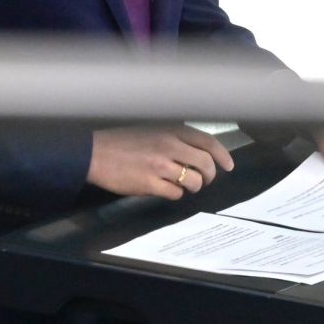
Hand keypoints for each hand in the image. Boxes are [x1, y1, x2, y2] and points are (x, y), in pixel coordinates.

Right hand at [88, 125, 233, 198]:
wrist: (94, 153)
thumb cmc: (123, 141)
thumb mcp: (154, 130)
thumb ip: (176, 139)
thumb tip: (198, 154)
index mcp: (172, 130)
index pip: (208, 142)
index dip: (223, 155)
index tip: (229, 165)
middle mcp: (170, 146)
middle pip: (205, 163)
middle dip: (210, 175)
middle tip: (205, 179)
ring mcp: (160, 165)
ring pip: (193, 180)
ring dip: (194, 186)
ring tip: (187, 186)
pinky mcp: (149, 183)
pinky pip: (174, 193)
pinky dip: (176, 194)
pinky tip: (168, 190)